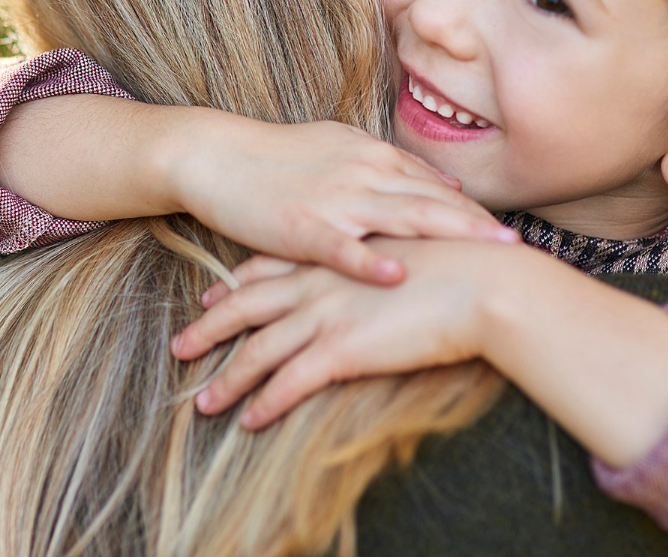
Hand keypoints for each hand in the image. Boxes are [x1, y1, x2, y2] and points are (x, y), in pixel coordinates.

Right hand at [162, 116, 517, 285]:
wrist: (215, 155)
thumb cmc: (275, 156)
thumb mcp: (341, 147)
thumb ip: (391, 164)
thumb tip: (439, 178)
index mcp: (372, 156)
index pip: (435, 186)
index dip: (474, 210)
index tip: (509, 232)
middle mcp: (362, 173)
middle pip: (432, 201)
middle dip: (478, 225)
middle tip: (518, 247)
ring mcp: (333, 199)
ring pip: (402, 218)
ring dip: (449, 236)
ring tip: (486, 254)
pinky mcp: (300, 226)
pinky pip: (342, 246)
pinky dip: (371, 260)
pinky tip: (398, 274)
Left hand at [172, 239, 508, 427]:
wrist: (486, 282)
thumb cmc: (464, 265)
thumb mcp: (412, 246)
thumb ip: (385, 256)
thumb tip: (384, 267)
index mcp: (336, 255)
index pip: (274, 265)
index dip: (241, 279)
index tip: (217, 289)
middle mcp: (321, 282)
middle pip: (249, 306)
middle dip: (211, 327)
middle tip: (182, 345)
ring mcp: (327, 314)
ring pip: (259, 350)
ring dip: (227, 380)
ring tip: (203, 403)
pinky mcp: (341, 349)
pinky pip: (289, 382)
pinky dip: (265, 403)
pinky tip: (249, 420)